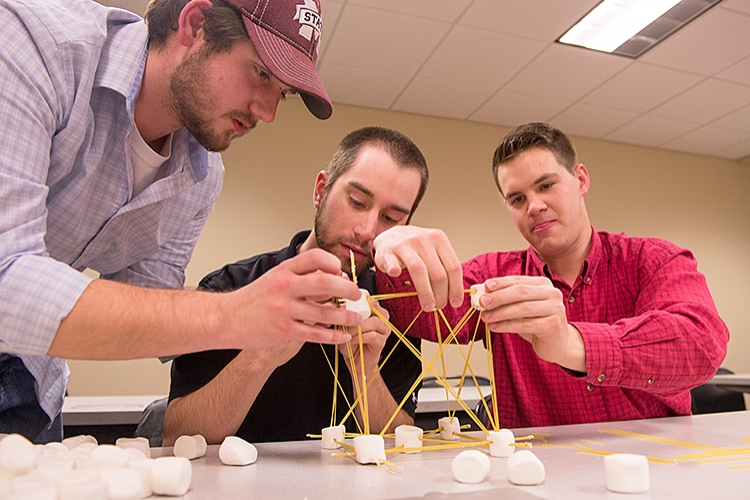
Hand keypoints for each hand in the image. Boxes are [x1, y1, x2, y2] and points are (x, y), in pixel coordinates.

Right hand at [224, 249, 362, 348]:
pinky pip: (315, 334)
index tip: (343, 273)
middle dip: (348, 289)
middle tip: (358, 295)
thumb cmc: (254, 299)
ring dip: (345, 316)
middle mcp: (285, 286)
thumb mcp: (275, 279)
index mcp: (284, 270)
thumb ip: (301, 278)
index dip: (334, 263)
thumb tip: (332, 279)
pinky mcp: (284, 330)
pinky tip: (343, 336)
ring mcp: (284, 309)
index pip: (315, 257)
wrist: (226, 318)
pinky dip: (333, 336)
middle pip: (326, 282)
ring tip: (357, 319)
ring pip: (324, 312)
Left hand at [339, 301, 390, 379]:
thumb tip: (340, 305)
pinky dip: (360, 337)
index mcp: (374, 310)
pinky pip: (373, 335)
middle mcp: (382, 317)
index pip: (369, 298)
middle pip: (374, 307)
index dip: (357, 301)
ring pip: (374, 321)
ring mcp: (384, 329)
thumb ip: (345, 314)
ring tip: (347, 333)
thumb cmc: (350, 342)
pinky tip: (352, 340)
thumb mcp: (344, 324)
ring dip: (357, 327)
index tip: (344, 306)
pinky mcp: (382, 341)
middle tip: (345, 320)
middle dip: (356, 313)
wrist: (356, 362)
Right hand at [373, 226, 462, 311]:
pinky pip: (392, 263)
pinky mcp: (387, 251)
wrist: (390, 237)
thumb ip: (444, 267)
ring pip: (419, 270)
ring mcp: (404, 245)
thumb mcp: (434, 251)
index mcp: (439, 239)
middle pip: (438, 272)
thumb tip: (456, 295)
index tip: (455, 302)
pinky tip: (396, 275)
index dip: (456, 288)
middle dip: (441, 295)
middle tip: (438, 306)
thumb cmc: (415, 248)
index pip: (453, 267)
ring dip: (425, 292)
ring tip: (427, 305)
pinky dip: (394, 269)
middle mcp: (423, 240)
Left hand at [477, 276, 585, 371]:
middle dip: (498, 297)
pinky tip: (494, 327)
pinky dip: (506, 325)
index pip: (518, 280)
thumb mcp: (522, 308)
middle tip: (482, 302)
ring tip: (485, 317)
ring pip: (522, 308)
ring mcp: (555, 308)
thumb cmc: (537, 323)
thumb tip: (483, 296)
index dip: (500, 283)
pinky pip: (525, 324)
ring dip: (500, 313)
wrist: (559, 344)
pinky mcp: (554, 325)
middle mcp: (552, 293)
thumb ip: (507, 300)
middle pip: (520, 292)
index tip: (485, 286)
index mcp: (543, 284)